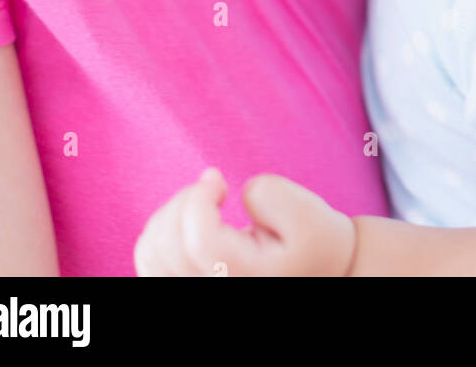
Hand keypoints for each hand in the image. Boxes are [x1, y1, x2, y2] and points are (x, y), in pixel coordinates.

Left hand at [133, 167, 356, 276]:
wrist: (325, 273)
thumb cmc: (315, 241)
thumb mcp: (308, 212)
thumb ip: (268, 194)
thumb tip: (231, 195)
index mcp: (247, 280)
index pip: (198, 241)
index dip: (198, 197)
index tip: (219, 180)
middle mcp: (220, 292)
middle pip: (168, 247)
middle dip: (184, 201)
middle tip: (213, 188)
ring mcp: (202, 295)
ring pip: (152, 255)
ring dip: (170, 215)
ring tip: (201, 204)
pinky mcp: (189, 289)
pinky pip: (150, 264)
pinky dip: (160, 232)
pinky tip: (188, 221)